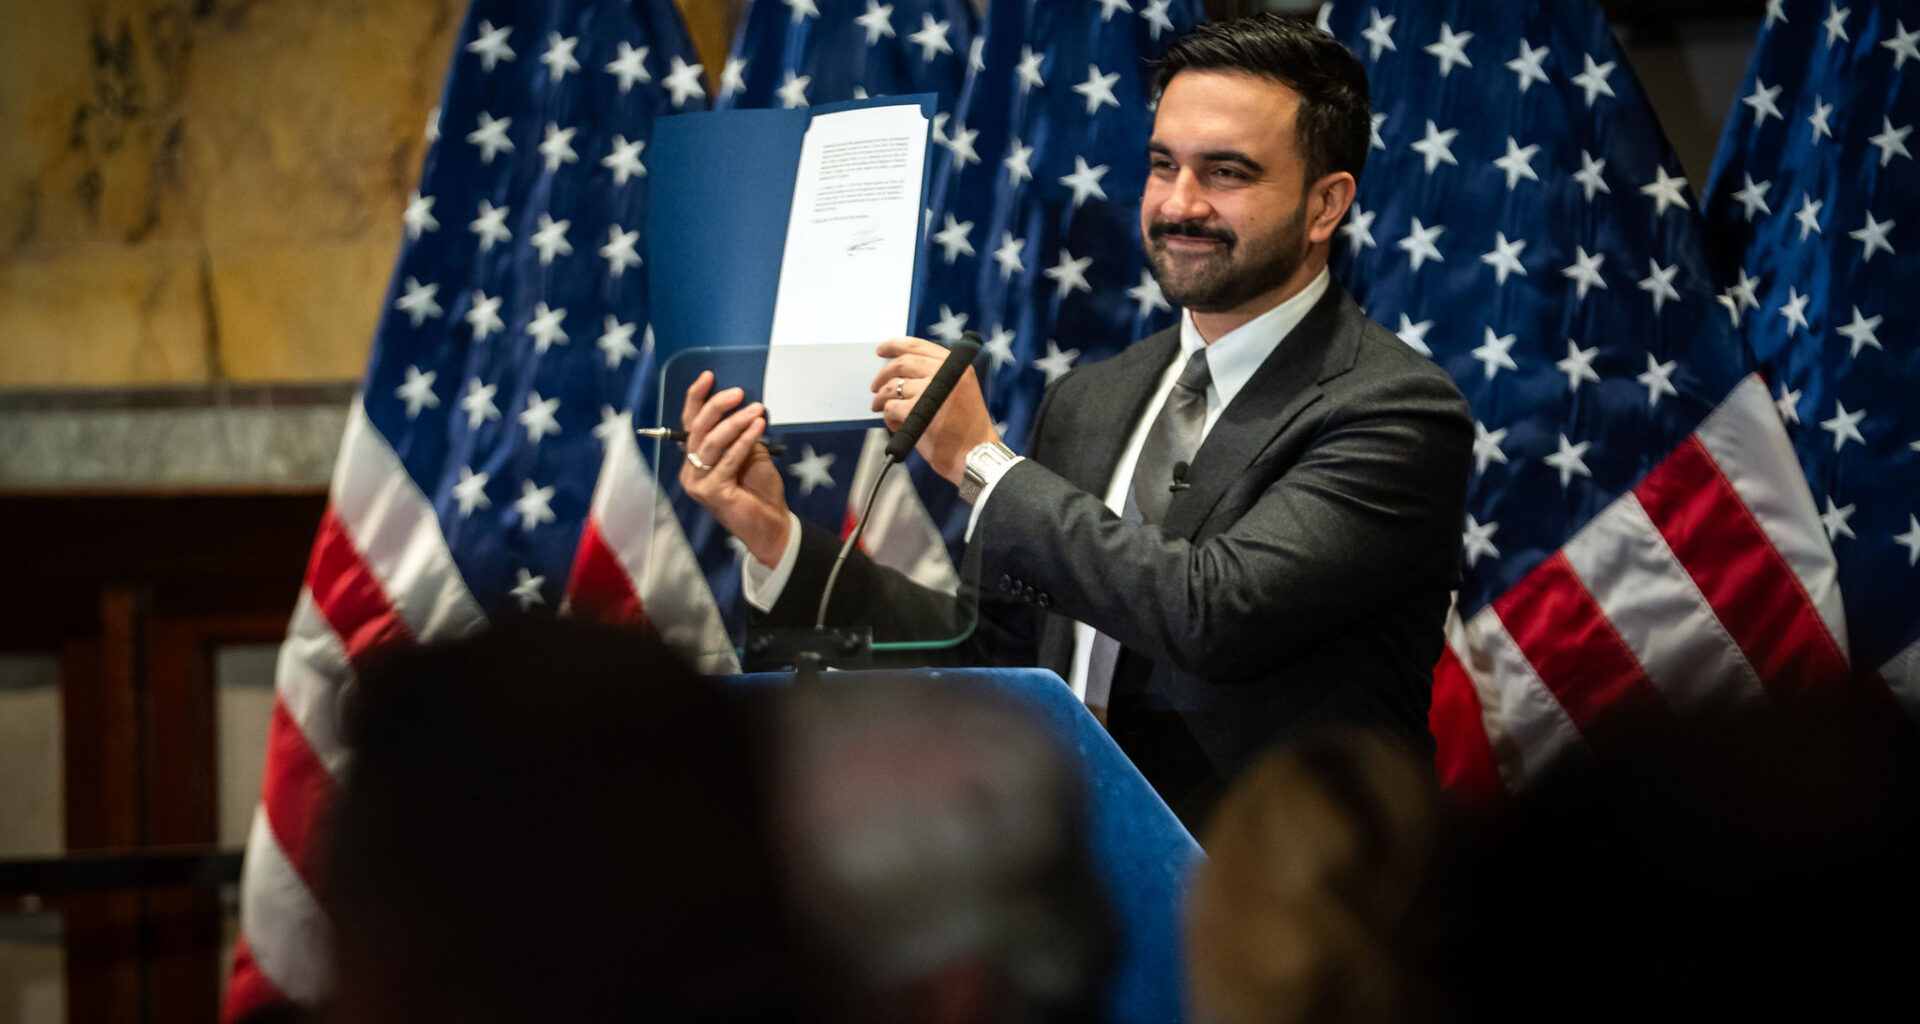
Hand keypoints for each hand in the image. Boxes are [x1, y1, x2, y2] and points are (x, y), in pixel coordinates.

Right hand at [678, 371, 789, 565]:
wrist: (770, 524)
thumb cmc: (759, 489)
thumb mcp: (749, 454)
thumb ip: (739, 435)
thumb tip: (742, 407)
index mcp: (696, 458)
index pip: (691, 423)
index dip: (697, 398)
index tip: (709, 376)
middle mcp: (691, 470)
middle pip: (698, 429)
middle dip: (717, 406)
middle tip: (739, 393)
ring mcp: (698, 483)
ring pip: (711, 442)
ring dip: (735, 422)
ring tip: (756, 410)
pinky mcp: (712, 492)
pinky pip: (728, 459)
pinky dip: (744, 440)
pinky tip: (758, 427)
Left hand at [871, 337, 999, 484]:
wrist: (976, 455)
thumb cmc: (967, 429)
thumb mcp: (960, 391)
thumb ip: (937, 377)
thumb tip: (901, 372)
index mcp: (956, 366)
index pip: (918, 346)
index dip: (895, 345)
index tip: (882, 350)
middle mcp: (944, 373)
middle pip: (901, 364)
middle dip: (883, 375)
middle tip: (875, 387)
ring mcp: (930, 391)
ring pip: (892, 387)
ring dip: (881, 398)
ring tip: (880, 408)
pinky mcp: (916, 411)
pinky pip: (890, 408)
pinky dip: (888, 417)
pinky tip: (895, 425)